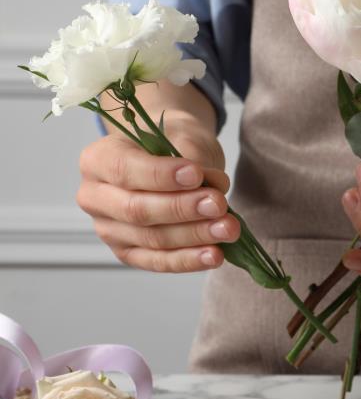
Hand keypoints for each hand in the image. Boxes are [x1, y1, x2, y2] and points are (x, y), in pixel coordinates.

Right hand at [76, 117, 239, 272]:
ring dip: (194, 236)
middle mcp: (95, 197)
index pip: (124, 170)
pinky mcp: (129, 253)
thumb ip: (193, 159)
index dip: (161, 176)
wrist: (176, 162)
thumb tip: (212, 187)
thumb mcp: (183, 137)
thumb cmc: (175, 144)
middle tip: (218, 204)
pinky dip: (189, 260)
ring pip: (152, 239)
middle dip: (182, 209)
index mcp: (98, 159)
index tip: (196, 175)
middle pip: (137, 210)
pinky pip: (158, 262)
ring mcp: (109, 230)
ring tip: (227, 228)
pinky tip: (215, 255)